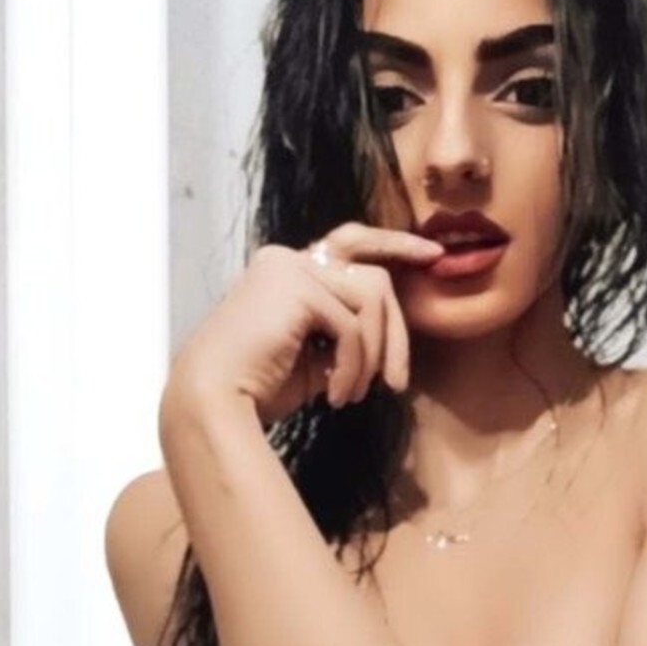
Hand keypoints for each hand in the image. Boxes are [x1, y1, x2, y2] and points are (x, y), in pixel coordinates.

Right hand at [162, 223, 443, 426]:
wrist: (213, 402)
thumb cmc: (258, 387)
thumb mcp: (314, 354)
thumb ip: (346, 330)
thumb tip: (389, 332)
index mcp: (288, 269)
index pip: (351, 243)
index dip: (394, 244)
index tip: (433, 256)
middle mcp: (288, 258)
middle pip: (373, 277)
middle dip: (395, 330)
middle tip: (398, 382)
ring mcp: (291, 267)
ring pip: (371, 299)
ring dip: (371, 356)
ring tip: (351, 394)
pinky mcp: (297, 288)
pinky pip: (353, 327)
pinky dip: (353, 367)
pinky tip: (335, 395)